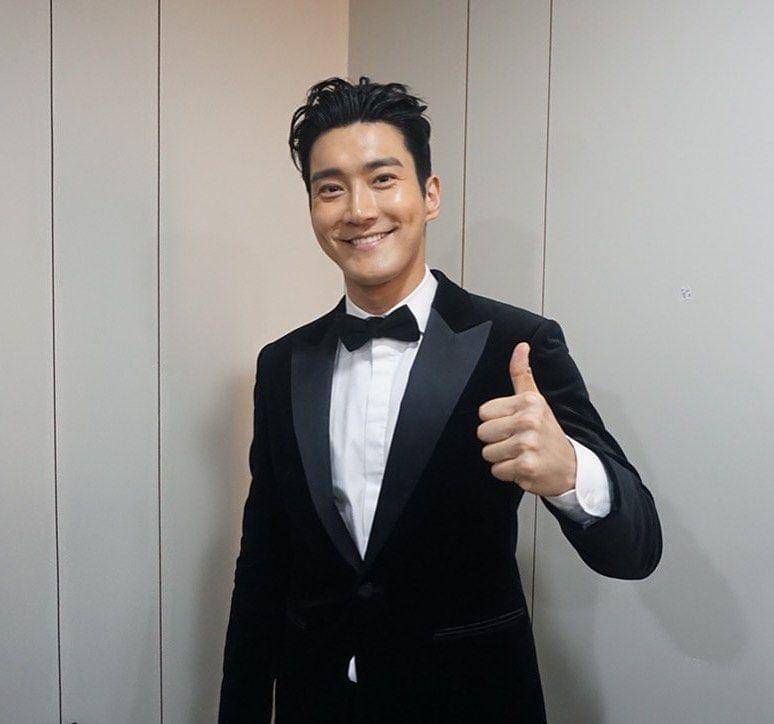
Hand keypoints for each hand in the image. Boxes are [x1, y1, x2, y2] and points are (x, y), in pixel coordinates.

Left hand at [476, 341, 576, 495]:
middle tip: (517, 441)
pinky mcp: (526, 466)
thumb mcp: (536, 400)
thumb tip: (521, 346)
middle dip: (496, 440)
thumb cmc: (548, 433)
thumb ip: (522, 373)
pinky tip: (524, 466)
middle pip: (483, 432)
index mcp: (529, 402)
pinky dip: (508, 473)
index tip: (513, 424)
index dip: (496, 421)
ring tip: (521, 454)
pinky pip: (497, 470)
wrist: (571, 467)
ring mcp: (528, 444)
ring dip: (502, 458)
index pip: (484, 412)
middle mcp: (529, 421)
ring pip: (488, 453)